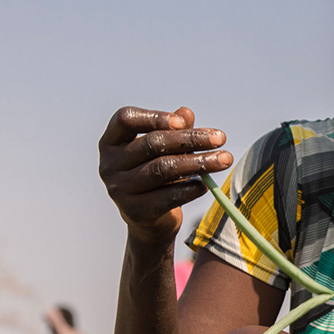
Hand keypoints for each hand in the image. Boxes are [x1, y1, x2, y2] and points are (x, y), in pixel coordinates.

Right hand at [98, 106, 231, 243]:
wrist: (149, 220)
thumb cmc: (156, 176)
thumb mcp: (163, 151)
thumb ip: (173, 131)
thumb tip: (186, 112)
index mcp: (112, 142)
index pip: (126, 119)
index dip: (154, 117)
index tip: (183, 122)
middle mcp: (110, 164)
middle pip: (152, 144)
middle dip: (190, 139)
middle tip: (220, 138)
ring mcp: (119, 189)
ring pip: (163, 169)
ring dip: (198, 163)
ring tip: (224, 159)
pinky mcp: (135, 211)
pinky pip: (168, 196)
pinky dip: (190, 189)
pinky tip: (205, 185)